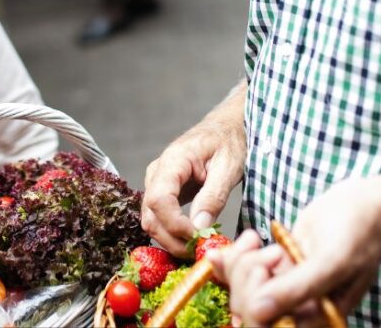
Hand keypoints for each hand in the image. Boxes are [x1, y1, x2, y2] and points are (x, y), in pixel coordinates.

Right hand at [142, 97, 245, 254]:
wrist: (226, 127)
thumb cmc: (230, 142)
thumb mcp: (229, 167)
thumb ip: (213, 197)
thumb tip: (199, 228)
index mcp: (173, 161)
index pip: (159, 199)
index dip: (174, 225)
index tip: (197, 238)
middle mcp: (157, 172)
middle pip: (150, 215)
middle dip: (171, 239)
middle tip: (199, 253)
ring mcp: (157, 183)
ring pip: (151, 220)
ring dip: (170, 240)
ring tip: (197, 249)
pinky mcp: (163, 192)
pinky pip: (159, 217)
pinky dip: (172, 234)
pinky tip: (191, 240)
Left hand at [209, 174, 380, 325]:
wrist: (367, 206)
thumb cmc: (362, 234)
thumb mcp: (333, 262)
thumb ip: (298, 288)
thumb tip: (259, 311)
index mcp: (315, 318)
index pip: (265, 326)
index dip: (255, 301)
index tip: (267, 268)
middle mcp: (297, 308)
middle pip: (248, 308)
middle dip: (249, 276)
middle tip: (275, 252)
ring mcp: (284, 286)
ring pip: (241, 286)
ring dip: (242, 261)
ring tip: (261, 241)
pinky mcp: (275, 267)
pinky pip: (243, 270)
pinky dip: (237, 253)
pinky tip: (250, 238)